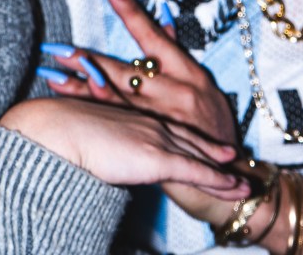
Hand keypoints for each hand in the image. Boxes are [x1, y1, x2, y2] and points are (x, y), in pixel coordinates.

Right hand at [0, 97, 247, 200]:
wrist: (60, 129)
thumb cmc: (65, 130)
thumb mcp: (91, 131)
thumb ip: (107, 140)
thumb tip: (105, 153)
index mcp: (137, 115)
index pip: (172, 128)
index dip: (192, 136)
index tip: (209, 144)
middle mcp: (152, 122)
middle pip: (191, 139)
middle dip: (215, 150)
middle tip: (235, 158)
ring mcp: (157, 137)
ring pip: (199, 156)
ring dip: (224, 170)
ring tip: (243, 181)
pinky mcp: (156, 156)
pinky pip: (195, 171)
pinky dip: (218, 180)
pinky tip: (235, 187)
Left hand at [39, 0, 237, 145]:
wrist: (226, 176)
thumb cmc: (211, 121)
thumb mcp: (201, 81)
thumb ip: (175, 48)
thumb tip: (162, 14)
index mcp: (186, 72)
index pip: (153, 35)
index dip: (131, 10)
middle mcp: (170, 93)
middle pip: (124, 71)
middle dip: (90, 59)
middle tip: (57, 47)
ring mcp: (156, 120)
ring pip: (112, 98)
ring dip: (79, 83)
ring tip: (49, 70)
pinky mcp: (146, 143)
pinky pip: (113, 121)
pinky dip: (90, 106)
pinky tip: (67, 96)